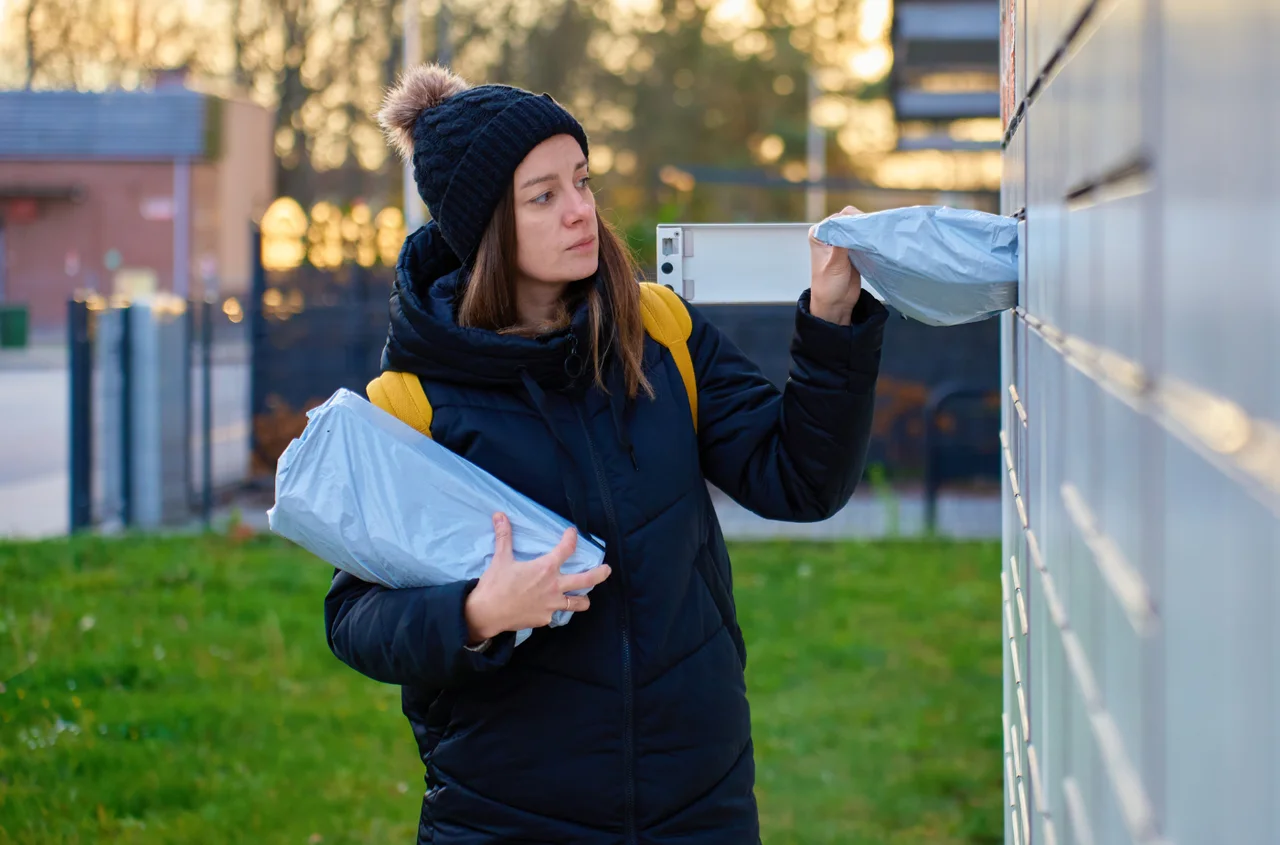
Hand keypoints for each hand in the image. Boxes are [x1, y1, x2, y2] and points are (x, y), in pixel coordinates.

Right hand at [464, 513, 611, 642]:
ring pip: (578, 604)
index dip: (572, 538)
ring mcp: (552, 605)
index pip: (566, 549)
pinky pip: (556, 614)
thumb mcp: (501, 558)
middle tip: (607, 570)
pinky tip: (550, 608)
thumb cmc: (495, 584)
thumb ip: (504, 536)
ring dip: (583, 599)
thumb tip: (499, 515)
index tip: (573, 533)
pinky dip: (555, 610)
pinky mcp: (545, 619)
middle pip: (587, 580)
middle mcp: (554, 586)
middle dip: (600, 574)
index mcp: (546, 568)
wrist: (487, 614)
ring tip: (584, 596)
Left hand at [808, 205, 863, 325]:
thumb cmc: (827, 287)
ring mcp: (843, 241)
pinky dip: (869, 239)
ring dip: (866, 231)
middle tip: (870, 232)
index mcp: (819, 234)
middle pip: (849, 219)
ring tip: (875, 236)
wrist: (835, 304)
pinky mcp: (854, 249)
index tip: (862, 226)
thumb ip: (841, 246)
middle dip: (860, 224)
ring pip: (858, 227)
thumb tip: (848, 228)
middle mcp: (830, 235)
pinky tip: (876, 241)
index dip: (850, 219)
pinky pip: (864, 238)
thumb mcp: (834, 266)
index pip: (837, 219)